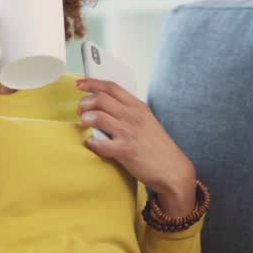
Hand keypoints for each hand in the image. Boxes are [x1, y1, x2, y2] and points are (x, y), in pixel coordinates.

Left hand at [76, 78, 195, 206]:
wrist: (172, 169)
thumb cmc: (157, 147)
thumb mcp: (146, 121)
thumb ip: (128, 112)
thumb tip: (105, 107)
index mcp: (138, 107)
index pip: (112, 87)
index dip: (93, 83)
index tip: (80, 84)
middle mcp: (133, 116)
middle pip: (101, 98)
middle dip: (85, 102)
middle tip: (81, 111)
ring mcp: (129, 132)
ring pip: (98, 116)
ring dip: (86, 119)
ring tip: (85, 125)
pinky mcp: (126, 150)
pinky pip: (100, 143)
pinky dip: (91, 142)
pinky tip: (92, 144)